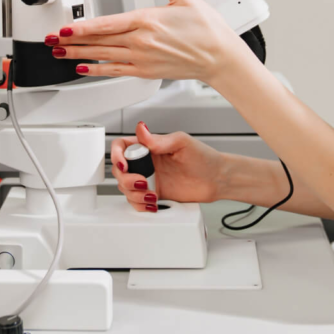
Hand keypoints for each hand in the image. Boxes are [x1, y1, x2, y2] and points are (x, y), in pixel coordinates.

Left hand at [46, 0, 248, 83]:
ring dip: (79, 55)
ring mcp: (142, 59)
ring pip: (103, 56)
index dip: (82, 27)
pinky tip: (84, 69)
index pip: (106, 24)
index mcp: (148, 20)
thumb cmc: (207, 29)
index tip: (64, 28)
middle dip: (72, 41)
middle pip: (99, 41)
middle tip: (51, 40)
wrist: (220, 57)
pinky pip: (116, 71)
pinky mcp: (146, 71)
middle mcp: (142, 42)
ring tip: (60, 53)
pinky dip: (97, 70)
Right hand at [111, 121, 226, 211]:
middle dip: (126, 179)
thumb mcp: (182, 143)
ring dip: (134, 194)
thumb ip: (158, 140)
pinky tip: (152, 202)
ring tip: (151, 193)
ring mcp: (149, 180)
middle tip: (142, 181)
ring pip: (125, 188)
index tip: (124, 165)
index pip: (122, 147)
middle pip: (119, 171)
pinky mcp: (154, 195)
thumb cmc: (204, 157)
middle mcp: (146, 163)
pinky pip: (137, 202)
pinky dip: (140, 205)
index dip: (117, 156)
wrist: (216, 180)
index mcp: (149, 147)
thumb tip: (141, 129)